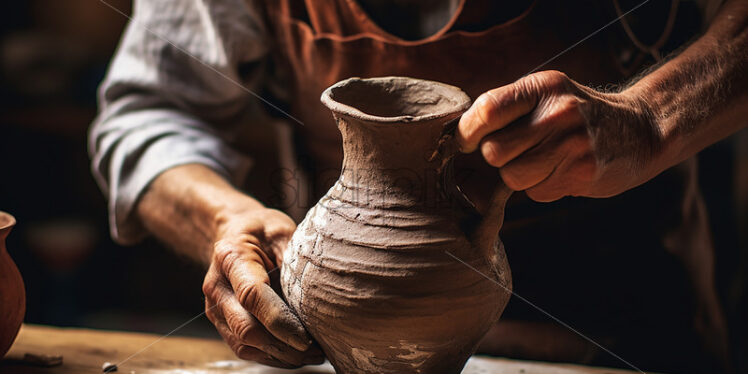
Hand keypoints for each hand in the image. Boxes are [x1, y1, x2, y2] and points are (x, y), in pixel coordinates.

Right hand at [202, 207, 323, 367]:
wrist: (235, 232)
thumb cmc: (262, 231)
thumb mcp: (282, 231)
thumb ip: (296, 257)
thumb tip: (321, 289)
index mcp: (231, 257)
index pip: (252, 295)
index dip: (279, 321)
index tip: (306, 338)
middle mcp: (217, 286)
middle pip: (246, 328)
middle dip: (283, 346)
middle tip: (318, 351)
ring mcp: (215, 307)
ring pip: (244, 344)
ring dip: (280, 356)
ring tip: (313, 355)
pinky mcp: (222, 322)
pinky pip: (244, 348)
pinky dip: (271, 356)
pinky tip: (296, 354)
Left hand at [457, 70, 662, 201]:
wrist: (640, 131)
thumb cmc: (579, 115)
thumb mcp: (548, 95)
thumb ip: (509, 109)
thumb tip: (459, 138)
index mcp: (543, 87)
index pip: (487, 110)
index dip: (468, 132)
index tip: (467, 141)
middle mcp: (558, 112)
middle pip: (494, 151)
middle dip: (497, 159)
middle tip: (515, 153)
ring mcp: (572, 145)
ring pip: (512, 177)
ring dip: (519, 176)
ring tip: (542, 162)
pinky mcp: (582, 174)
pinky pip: (536, 192)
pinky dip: (542, 188)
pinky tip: (562, 172)